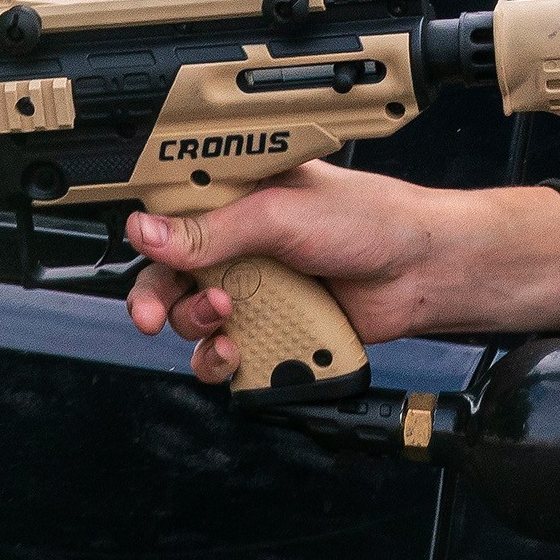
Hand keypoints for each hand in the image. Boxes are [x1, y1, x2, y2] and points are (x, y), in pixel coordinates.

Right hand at [124, 164, 559, 383]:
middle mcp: (239, 244)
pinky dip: (223, 361)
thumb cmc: (369, 219)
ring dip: (196, 327)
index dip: (145, 242)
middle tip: (153, 316)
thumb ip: (212, 229)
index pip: (169, 218)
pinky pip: (226, 355)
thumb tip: (147, 232)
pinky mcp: (271, 330)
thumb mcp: (281, 213)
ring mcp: (254, 289)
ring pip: (193, 320)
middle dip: (155, 298)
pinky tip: (238, 353)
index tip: (140, 259)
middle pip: (169, 276)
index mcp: (236, 199)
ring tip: (226, 320)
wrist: (420, 271)